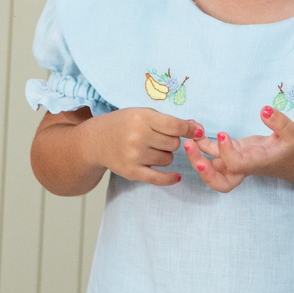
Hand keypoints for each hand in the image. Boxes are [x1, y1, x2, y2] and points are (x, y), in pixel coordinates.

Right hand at [85, 107, 203, 186]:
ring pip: (168, 160)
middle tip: (161, 139)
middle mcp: (138, 137)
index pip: (175, 125)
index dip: (190, 129)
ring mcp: (134, 156)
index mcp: (142, 118)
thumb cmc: (123, 124)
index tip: (197, 132)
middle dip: (173, 142)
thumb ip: (168, 121)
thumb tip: (197, 129)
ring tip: (152, 149)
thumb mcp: (143, 114)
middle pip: (173, 144)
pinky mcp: (131, 172)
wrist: (96, 140)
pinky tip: (176, 176)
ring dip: (165, 155)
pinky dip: (170, 178)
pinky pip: (158, 178)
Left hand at [182, 106, 293, 192]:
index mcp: (257, 164)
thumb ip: (280, 123)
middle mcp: (243, 167)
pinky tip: (195, 128)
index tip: (222, 133)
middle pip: (219, 181)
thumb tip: (265, 110)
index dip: (226, 152)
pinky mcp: (231, 154)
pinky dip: (201, 143)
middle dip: (202, 170)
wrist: (291, 160)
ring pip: (211, 168)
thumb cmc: (292, 149)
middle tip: (190, 148)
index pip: (237, 164)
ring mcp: (235, 162)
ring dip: (196, 155)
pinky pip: (212, 153)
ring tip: (188, 134)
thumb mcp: (293, 134)